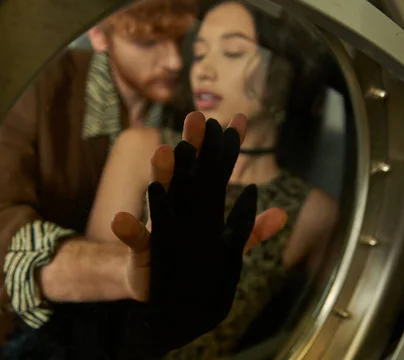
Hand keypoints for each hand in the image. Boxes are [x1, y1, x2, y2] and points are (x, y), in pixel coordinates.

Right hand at [111, 113, 286, 303]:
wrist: (158, 287)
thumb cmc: (190, 257)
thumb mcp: (226, 247)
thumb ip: (250, 230)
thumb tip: (282, 215)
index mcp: (200, 204)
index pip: (216, 169)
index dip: (228, 146)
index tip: (240, 119)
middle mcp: (178, 203)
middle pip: (186, 169)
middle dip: (192, 143)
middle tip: (198, 117)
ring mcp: (158, 222)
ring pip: (159, 193)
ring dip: (161, 173)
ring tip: (164, 152)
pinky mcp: (143, 248)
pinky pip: (135, 238)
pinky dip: (128, 229)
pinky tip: (121, 219)